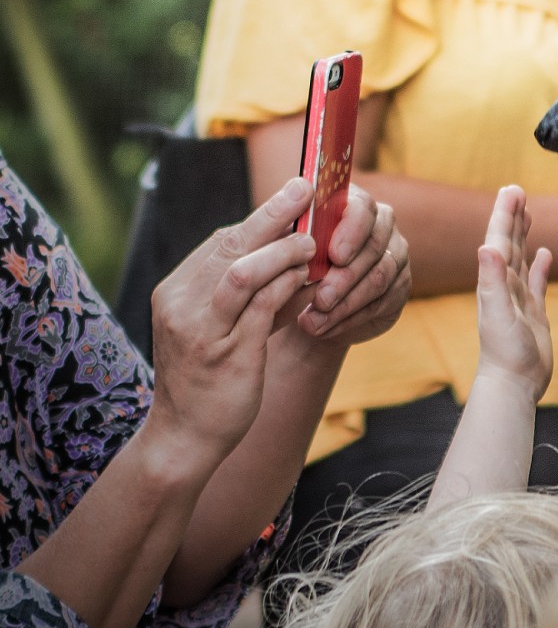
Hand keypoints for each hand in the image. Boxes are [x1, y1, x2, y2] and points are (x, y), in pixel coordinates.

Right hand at [146, 178, 317, 463]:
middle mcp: (181, 304)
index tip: (294, 194)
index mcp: (176, 292)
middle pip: (229, 245)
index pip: (220, 241)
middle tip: (307, 190)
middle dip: (272, 214)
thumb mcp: (221, 326)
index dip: (261, 216)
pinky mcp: (225, 354)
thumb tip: (293, 256)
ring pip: (241, 271)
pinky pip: (259, 308)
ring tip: (312, 244)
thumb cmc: (211, 379)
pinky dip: (286, 287)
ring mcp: (200, 329)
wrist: (186, 437)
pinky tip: (308, 279)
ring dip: (282, 251)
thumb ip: (248, 293)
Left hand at [294, 183, 410, 346]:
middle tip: (320, 298)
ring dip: (346, 301)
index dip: (352, 230)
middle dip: (346, 275)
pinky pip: (383, 303)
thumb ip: (286, 216)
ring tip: (314, 320)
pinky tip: (325, 327)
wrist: (298, 305)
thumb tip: (298, 188)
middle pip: (374, 246)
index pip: (363, 207)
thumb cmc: (286, 265)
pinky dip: (351, 318)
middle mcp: (381, 227)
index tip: (334, 255)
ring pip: (380, 277)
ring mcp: (394, 257)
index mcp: (352, 205)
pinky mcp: (398, 288)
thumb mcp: (277, 243)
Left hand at [476, 185, 553, 400]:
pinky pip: (538, 282)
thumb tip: (487, 247)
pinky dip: (541, 266)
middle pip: (509, 242)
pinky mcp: (534, 313)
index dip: (504, 214)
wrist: (513, 384)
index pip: (499, 239)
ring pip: (522, 258)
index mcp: (495, 281)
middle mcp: (505, 286)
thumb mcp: (498, 313)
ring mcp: (519, 299)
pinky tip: (545, 253)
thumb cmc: (504, 352)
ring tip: (527, 212)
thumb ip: (492, 281)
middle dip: (512, 215)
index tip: (512, 189)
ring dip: (523, 234)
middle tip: (517, 189)